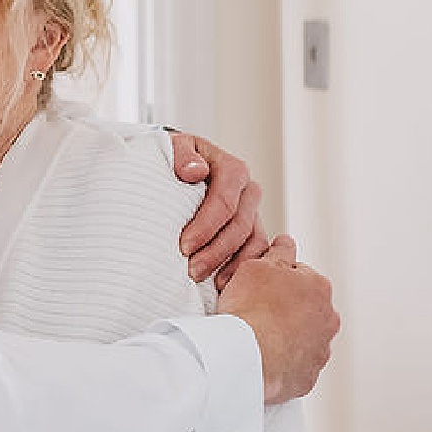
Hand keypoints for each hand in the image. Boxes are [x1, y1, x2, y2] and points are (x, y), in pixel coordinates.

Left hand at [168, 132, 268, 289]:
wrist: (184, 167)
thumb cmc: (176, 160)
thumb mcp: (175, 147)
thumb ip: (183, 155)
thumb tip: (194, 171)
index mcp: (233, 170)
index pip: (223, 202)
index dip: (205, 227)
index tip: (183, 246)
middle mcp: (249, 191)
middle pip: (239, 226)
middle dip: (214, 251)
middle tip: (190, 270)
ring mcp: (253, 212)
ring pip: (251, 242)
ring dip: (229, 264)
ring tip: (205, 280)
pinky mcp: (253, 230)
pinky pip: (256, 252)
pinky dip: (241, 269)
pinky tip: (222, 283)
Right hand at [216, 234, 339, 403]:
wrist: (246, 356)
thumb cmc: (251, 310)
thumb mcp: (257, 266)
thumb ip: (277, 253)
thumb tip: (286, 242)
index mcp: (318, 288)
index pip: (299, 277)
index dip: (274, 281)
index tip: (257, 288)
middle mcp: (327, 319)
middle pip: (304, 309)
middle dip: (284, 310)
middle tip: (255, 312)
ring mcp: (319, 350)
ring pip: (302, 338)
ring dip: (284, 337)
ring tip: (256, 338)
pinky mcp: (308, 377)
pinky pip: (294, 366)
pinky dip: (281, 362)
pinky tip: (261, 358)